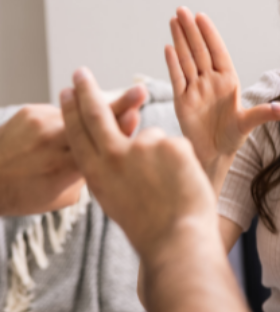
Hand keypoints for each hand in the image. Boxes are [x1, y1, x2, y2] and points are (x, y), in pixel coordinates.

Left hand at [0, 89, 145, 215]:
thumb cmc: (25, 194)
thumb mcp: (62, 197)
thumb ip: (87, 173)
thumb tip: (110, 150)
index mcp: (65, 167)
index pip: (100, 144)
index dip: (120, 129)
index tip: (135, 116)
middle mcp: (53, 142)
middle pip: (95, 120)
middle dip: (120, 103)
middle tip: (139, 91)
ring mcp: (41, 124)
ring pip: (76, 112)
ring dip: (87, 112)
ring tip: (87, 116)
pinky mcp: (30, 112)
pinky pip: (56, 111)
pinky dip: (59, 120)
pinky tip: (48, 135)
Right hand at [59, 68, 217, 258]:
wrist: (176, 238)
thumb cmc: (148, 224)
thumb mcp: (114, 198)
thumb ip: (109, 169)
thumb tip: (110, 148)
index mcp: (96, 173)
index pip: (77, 134)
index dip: (70, 112)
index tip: (65, 93)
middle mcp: (113, 156)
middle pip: (95, 114)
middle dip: (85, 91)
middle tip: (79, 74)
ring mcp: (142, 147)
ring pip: (151, 138)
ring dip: (161, 157)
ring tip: (168, 186)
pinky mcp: (170, 143)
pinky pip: (175, 145)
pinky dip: (181, 160)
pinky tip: (182, 182)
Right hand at [164, 7, 275, 182]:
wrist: (214, 155)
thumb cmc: (232, 138)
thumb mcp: (248, 124)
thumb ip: (261, 115)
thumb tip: (279, 109)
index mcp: (228, 81)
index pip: (217, 52)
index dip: (209, 34)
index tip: (201, 16)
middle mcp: (210, 82)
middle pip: (199, 51)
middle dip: (191, 30)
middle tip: (182, 9)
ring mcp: (195, 90)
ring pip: (186, 61)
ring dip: (179, 41)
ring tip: (173, 21)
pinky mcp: (182, 101)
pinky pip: (177, 79)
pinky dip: (172, 64)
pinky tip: (168, 47)